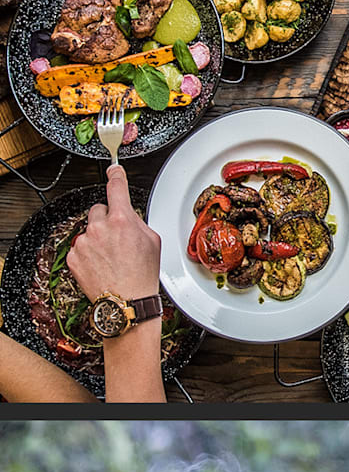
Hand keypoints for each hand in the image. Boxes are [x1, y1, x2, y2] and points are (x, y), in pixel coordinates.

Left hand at [67, 166, 160, 301]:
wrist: (126, 302)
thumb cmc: (142, 276)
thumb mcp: (153, 243)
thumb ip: (137, 222)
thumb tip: (128, 215)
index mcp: (121, 221)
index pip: (116, 188)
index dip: (116, 176)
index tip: (114, 169)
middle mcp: (99, 228)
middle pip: (99, 210)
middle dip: (108, 219)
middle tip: (119, 238)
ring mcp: (84, 242)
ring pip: (89, 229)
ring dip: (98, 237)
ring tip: (111, 257)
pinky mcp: (73, 255)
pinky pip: (81, 246)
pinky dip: (89, 253)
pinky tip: (102, 264)